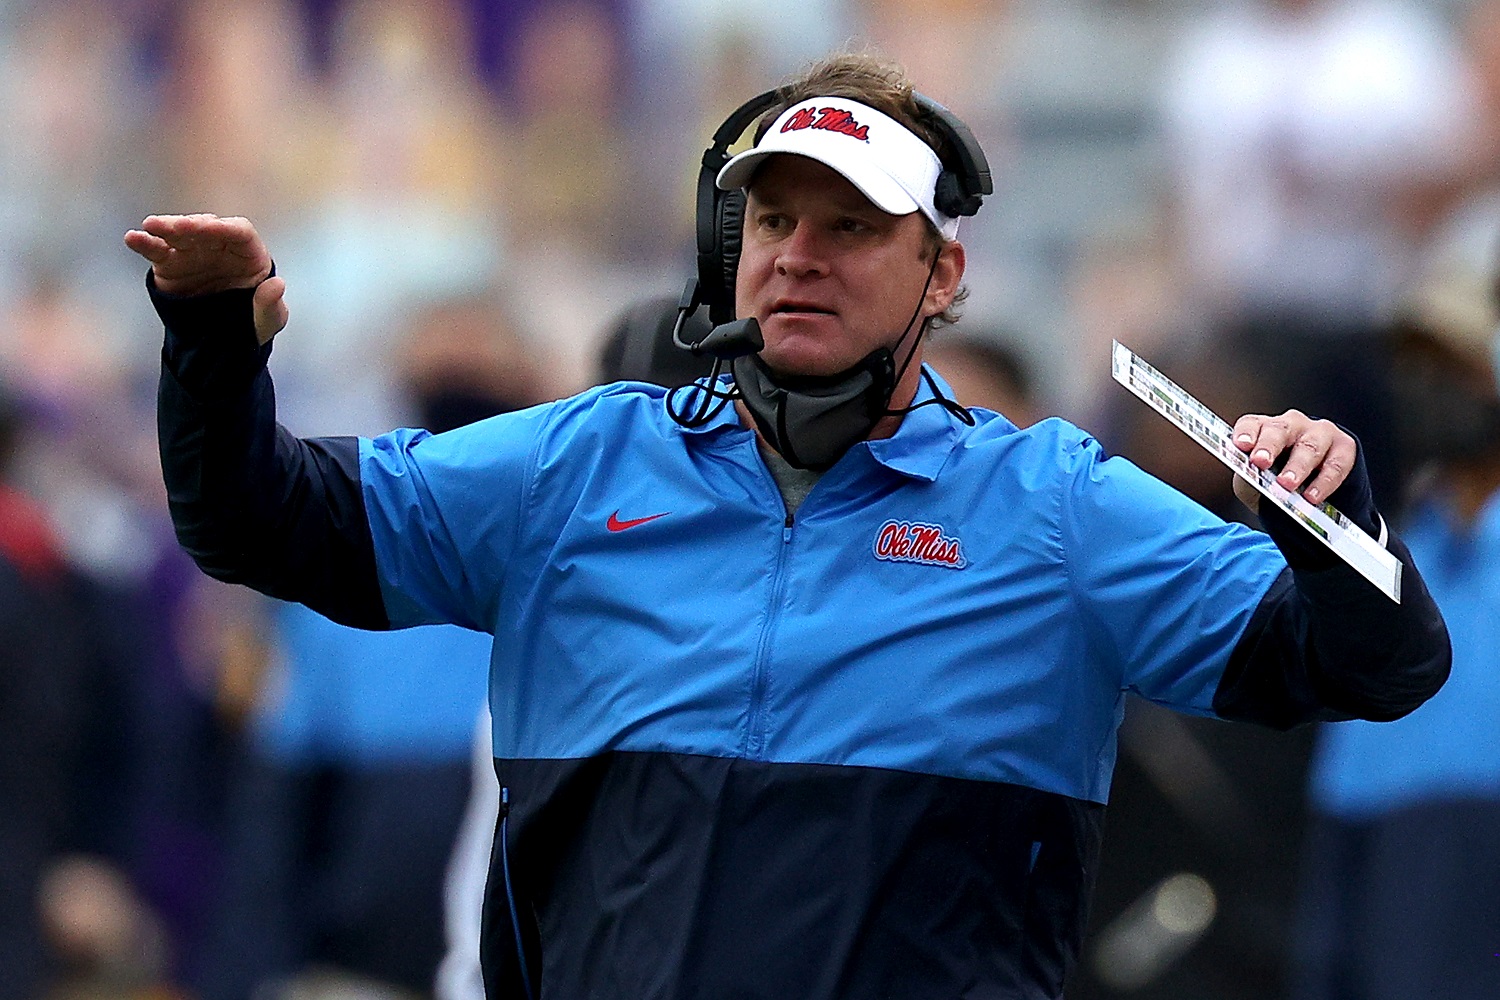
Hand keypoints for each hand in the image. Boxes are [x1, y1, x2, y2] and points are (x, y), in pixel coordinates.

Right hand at [124, 214, 286, 344]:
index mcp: (250, 254)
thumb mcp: (269, 320)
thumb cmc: (253, 323)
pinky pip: (156, 250)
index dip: (225, 228)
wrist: (223, 339)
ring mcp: (194, 252)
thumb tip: (278, 284)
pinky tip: (133, 238)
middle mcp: (221, 246)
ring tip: (151, 226)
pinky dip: (144, 243)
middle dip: (193, 225)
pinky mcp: (170, 263)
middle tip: (179, 227)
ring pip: (179, 234)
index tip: (210, 227)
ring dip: (166, 227)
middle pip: (207, 228)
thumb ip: (271, 305)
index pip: (240, 232)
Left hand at [1230, 409, 1356, 513]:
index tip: (1241, 445)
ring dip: (1298, 466)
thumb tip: (1249, 479)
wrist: (1311, 489)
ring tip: (1287, 485)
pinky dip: (1324, 482)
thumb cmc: (1275, 479)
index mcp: (1264, 428)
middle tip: (1261, 462)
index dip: (1246, 433)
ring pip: (1309, 446)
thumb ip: (1249, 477)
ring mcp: (1319, 432)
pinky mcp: (1343, 446)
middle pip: (1279, 430)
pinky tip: (1312, 497)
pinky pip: (1335, 464)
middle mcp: (1291, 424)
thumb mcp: (1254, 480)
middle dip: (1269, 446)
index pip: (1251, 424)